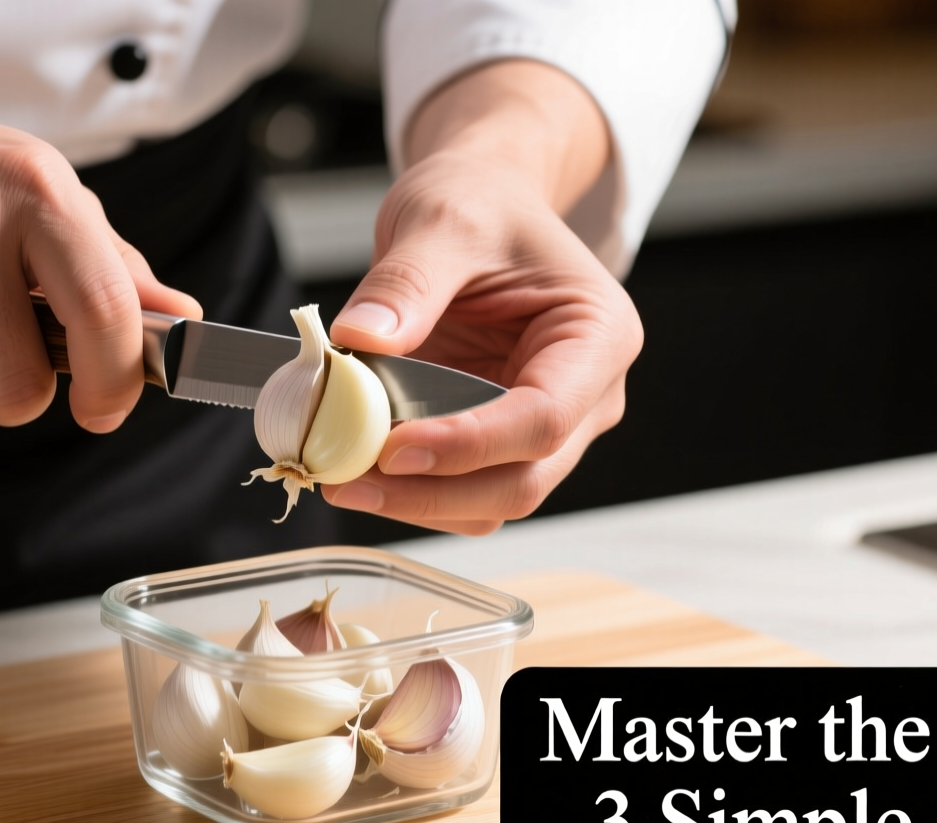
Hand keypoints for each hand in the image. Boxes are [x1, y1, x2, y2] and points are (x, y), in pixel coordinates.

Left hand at [319, 61, 639, 534]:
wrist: (480, 205)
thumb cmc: (481, 205)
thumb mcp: (442, 220)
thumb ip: (406, 282)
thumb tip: (360, 339)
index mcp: (598, 336)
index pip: (544, 417)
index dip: (469, 445)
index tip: (392, 450)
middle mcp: (588, 396)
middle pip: (523, 479)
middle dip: (432, 492)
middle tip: (346, 480)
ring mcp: (548, 428)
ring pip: (492, 501)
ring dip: (416, 502)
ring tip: (339, 477)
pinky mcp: (502, 443)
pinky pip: (463, 491)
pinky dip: (410, 491)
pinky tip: (357, 470)